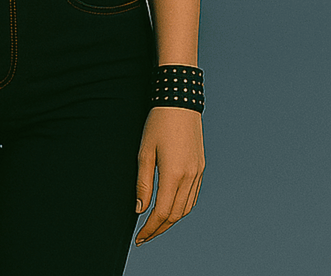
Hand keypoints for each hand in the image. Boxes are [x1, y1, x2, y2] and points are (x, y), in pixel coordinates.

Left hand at [134, 107, 203, 244]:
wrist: (179, 102)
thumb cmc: (158, 123)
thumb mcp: (144, 152)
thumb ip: (143, 183)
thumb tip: (140, 208)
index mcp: (174, 175)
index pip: (162, 213)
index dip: (150, 228)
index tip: (139, 237)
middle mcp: (190, 178)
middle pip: (175, 215)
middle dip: (160, 228)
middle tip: (144, 235)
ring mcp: (198, 173)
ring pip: (186, 208)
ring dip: (171, 220)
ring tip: (155, 225)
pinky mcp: (201, 168)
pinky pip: (193, 197)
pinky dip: (181, 208)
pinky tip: (171, 208)